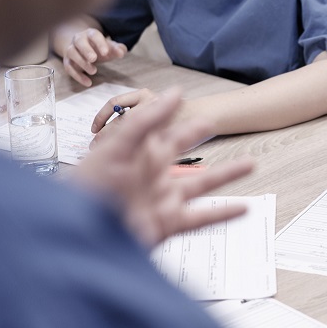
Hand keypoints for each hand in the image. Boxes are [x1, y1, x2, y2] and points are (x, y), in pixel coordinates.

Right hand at [63, 28, 126, 86]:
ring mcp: (70, 49)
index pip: (94, 35)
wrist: (84, 50)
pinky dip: (77, 76)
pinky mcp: (67, 61)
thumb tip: (121, 52)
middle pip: (79, 42)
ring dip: (81, 62)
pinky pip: (68, 68)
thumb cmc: (99, 48)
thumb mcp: (110, 47)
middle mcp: (78, 39)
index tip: (106, 52)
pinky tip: (88, 82)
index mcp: (90, 34)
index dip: (99, 43)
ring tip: (94, 71)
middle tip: (94, 59)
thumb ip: (118, 49)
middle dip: (86, 50)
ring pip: (71, 53)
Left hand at [73, 88, 252, 247]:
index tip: (192, 103)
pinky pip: (202, 218)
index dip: (179, 118)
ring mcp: (162, 200)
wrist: (76, 234)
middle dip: (198, 139)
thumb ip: (146, 121)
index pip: (165, 132)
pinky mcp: (167, 224)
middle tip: (214, 125)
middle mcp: (153, 176)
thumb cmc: (86, 190)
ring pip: (202, 185)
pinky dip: (224, 214)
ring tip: (251, 164)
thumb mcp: (118, 148)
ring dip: (228, 175)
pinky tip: (244, 208)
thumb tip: (174, 93)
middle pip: (184, 154)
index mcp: (139, 156)